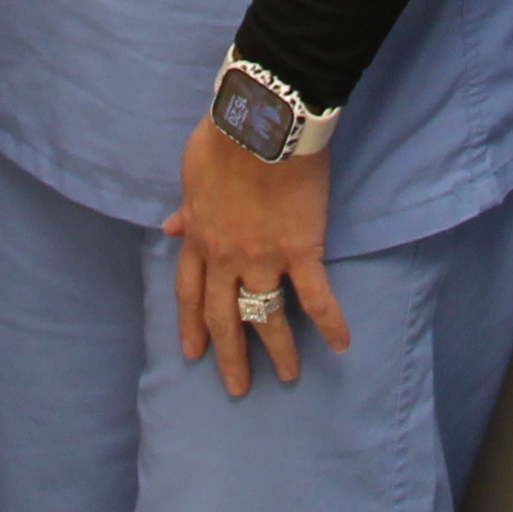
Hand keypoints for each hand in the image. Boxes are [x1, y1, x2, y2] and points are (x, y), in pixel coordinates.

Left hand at [164, 117, 347, 394]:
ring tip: (288, 375)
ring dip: (278, 350)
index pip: (190, 292)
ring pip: (266, 316)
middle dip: (230, 354)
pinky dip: (330, 323)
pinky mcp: (300, 251)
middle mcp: (227, 258)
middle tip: (238, 387)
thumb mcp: (191, 173)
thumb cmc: (224, 138)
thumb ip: (186, 207)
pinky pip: (315, 297)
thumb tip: (170, 228)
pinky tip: (342, 344)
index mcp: (200, 238)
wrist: (261, 124)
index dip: (191, 323)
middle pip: (224, 317)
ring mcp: (263, 259)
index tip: (193, 352)